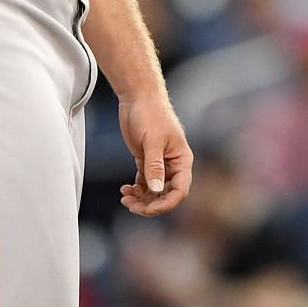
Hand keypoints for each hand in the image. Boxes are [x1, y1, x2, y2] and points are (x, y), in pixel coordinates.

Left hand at [118, 96, 192, 216]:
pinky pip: (145, 183)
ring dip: (141, 199)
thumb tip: (157, 190)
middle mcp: (174, 165)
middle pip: (166, 195)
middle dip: (150, 204)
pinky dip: (136, 190)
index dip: (166, 204)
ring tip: (125, 197)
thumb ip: (154, 166)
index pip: (180, 190)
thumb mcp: (153, 141)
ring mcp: (160, 164)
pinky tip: (125, 189)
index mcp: (182, 160)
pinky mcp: (147, 161)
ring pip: (154, 191)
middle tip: (130, 205)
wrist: (138, 97)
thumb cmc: (151, 113)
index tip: (148, 209)